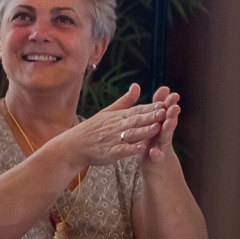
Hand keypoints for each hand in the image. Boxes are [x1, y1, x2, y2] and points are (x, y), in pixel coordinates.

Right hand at [57, 85, 175, 170]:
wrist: (74, 145)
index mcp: (118, 116)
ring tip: (156, 128)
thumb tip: (137, 86)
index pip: (137, 110)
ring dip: (144, 131)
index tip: (164, 104)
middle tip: (165, 112)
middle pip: (136, 121)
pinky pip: (121, 150)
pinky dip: (130, 149)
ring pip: (131, 134)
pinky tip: (140, 148)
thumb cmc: (93, 128)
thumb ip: (126, 101)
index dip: (151, 108)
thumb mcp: (108, 111)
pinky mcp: (109, 152)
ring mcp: (112, 139)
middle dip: (150, 117)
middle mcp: (116, 126)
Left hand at [143, 87, 182, 163]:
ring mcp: (161, 148)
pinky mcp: (157, 160)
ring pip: (165, 137)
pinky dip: (156, 154)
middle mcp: (163, 135)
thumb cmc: (154, 143)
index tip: (170, 92)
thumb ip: (158, 108)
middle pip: (168, 122)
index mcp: (159, 125)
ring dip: (167, 130)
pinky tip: (154, 152)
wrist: (157, 168)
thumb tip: (163, 88)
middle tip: (174, 106)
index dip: (167, 102)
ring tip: (169, 122)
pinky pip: (156, 157)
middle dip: (172, 114)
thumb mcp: (155, 124)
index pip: (164, 111)